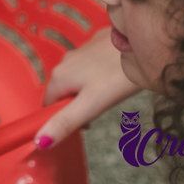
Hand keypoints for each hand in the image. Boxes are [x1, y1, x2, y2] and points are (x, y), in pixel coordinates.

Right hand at [34, 26, 140, 149]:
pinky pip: (90, 65)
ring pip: (77, 78)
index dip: (63, 119)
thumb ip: (65, 122)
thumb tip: (40, 141)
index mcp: (59, 76)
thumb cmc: (118, 75)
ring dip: (88, 90)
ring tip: (111, 94)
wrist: (143, 42)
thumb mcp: (91, 105)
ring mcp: (80, 50)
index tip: (87, 122)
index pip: (49, 105)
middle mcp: (65, 61)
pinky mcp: (96, 43)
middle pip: (64, 92)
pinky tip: (116, 76)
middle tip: (102, 109)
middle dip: (78, 104)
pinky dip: (98, 74)